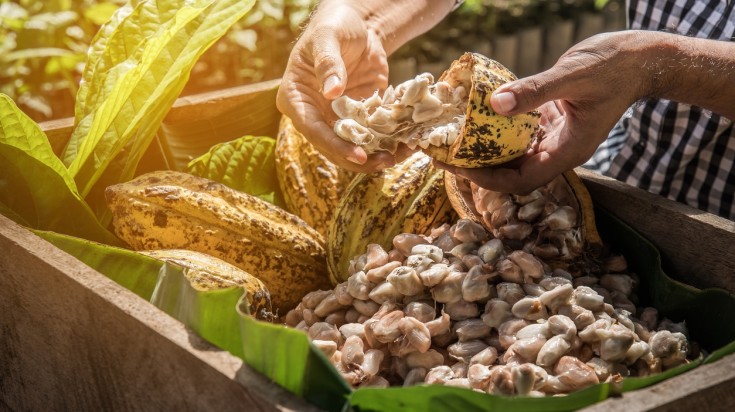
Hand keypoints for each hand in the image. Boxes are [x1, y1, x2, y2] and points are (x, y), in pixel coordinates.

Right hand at [276, 3, 398, 171]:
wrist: (357, 25)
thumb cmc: (334, 25)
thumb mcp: (328, 37)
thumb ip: (328, 62)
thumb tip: (331, 92)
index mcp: (295, 98)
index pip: (313, 130)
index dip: (336, 145)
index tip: (359, 155)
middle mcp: (313, 114)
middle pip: (332, 147)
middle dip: (358, 158)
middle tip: (386, 161)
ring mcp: (336, 119)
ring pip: (352, 147)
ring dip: (375, 156)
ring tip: (399, 156)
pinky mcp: (359, 118)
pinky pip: (371, 136)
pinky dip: (388, 143)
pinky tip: (406, 145)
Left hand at [438, 31, 656, 192]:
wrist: (639, 59)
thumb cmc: (613, 68)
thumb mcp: (572, 76)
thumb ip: (535, 90)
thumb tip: (495, 103)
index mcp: (567, 152)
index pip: (520, 182)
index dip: (486, 179)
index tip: (457, 167)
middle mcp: (558, 151)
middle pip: (511, 173)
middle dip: (477, 168)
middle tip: (443, 154)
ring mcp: (554, 138)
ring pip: (512, 155)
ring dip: (484, 150)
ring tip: (452, 139)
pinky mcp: (550, 121)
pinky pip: (518, 133)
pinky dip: (496, 129)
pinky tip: (475, 118)